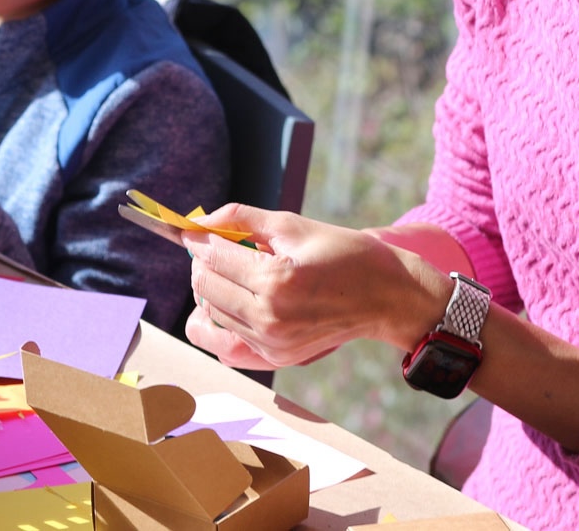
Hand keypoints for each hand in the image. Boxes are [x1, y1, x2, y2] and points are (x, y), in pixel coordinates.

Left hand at [181, 204, 450, 370]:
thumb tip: (198, 220)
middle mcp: (269, 318)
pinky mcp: (275, 359)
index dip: (198, 239)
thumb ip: (241, 218)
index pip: (212, 258)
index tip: (194, 230)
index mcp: (275, 280)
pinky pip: (225, 341)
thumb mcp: (292, 225)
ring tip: (233, 271)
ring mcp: (271, 344)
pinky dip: (221, 319)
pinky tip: (236, 300)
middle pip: (204, 287)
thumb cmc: (343, 253)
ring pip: (210, 314)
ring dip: (212, 289)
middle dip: (203, 262)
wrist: (385, 297)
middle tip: (216, 247)